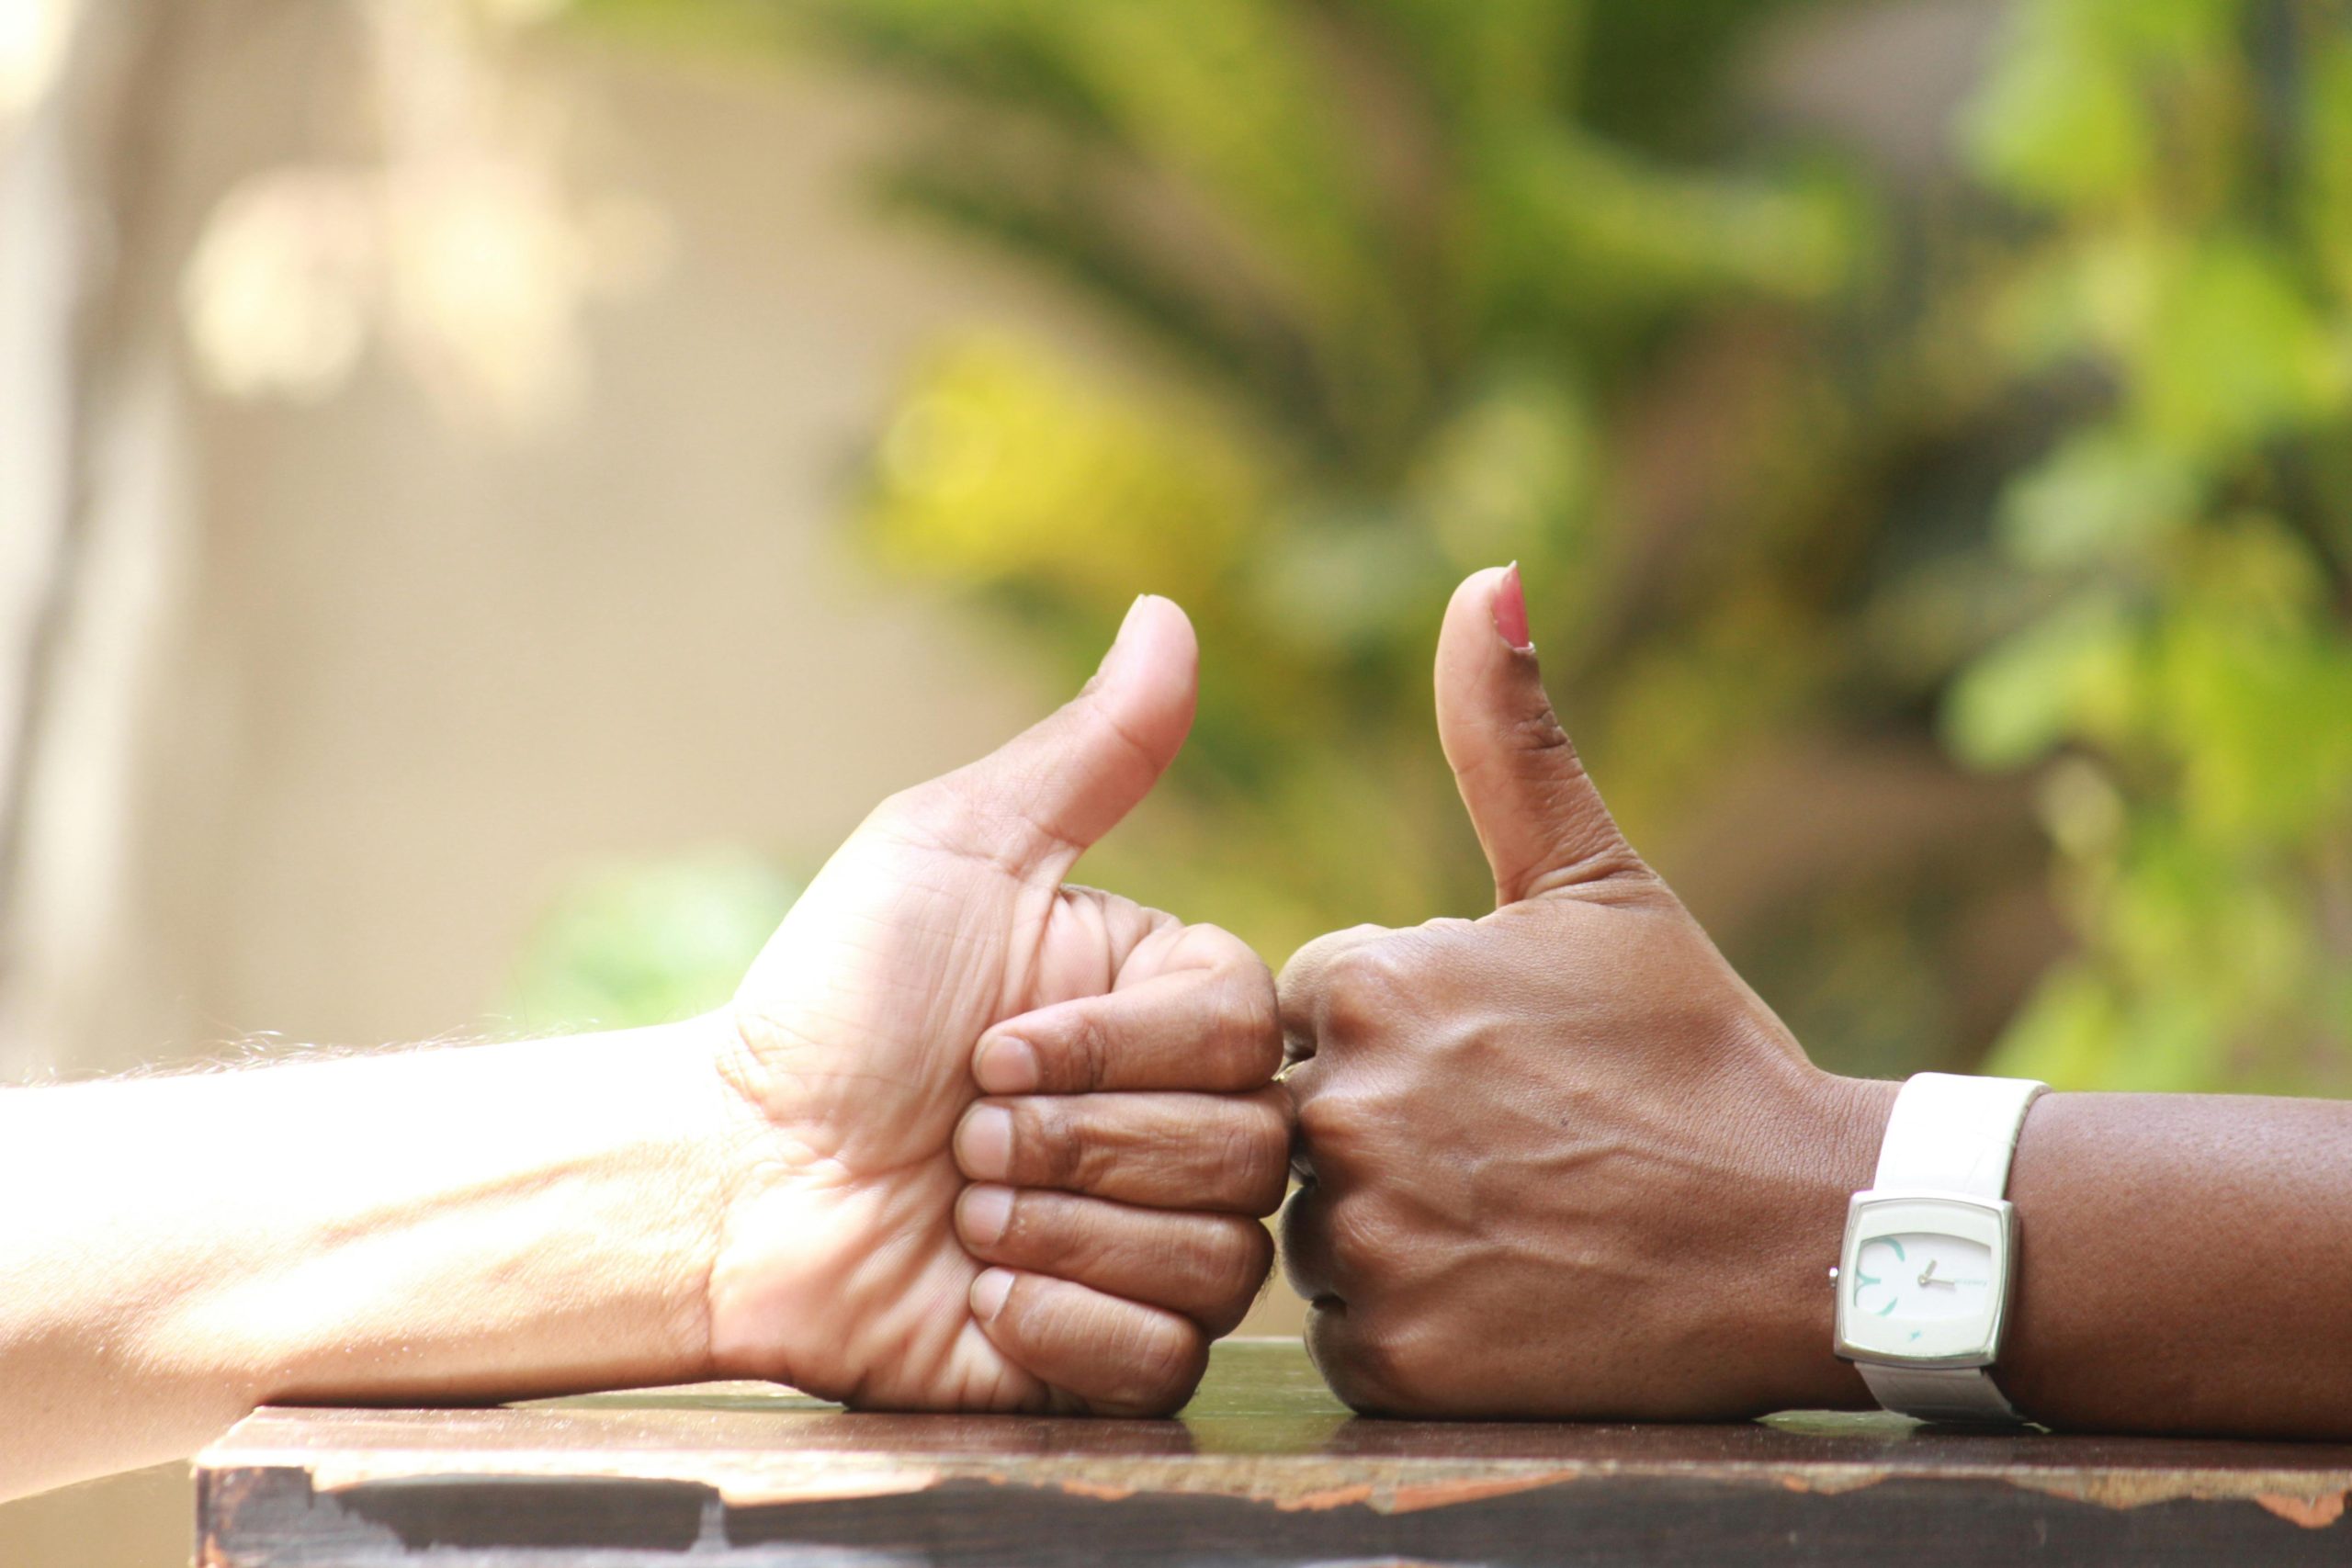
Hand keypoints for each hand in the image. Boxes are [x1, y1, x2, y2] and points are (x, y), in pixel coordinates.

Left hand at [705, 596, 1286, 1414]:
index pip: (1248, 1033)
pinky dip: (1059, 1327)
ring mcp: (1151, 1244)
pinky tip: (979, 1294)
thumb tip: (1173, 611)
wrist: (736, 1176)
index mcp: (1167, 1005)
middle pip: (1246, 1153)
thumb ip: (1088, 752)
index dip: (1116, 1052)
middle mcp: (1181, 1119)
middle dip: (1070, 1147)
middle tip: (956, 1132)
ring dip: (1054, 1232)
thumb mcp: (954, 851)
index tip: (990, 1045)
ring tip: (956, 1210)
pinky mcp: (1108, 1357)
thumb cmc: (837, 999)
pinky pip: (1164, 1364)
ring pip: (1217, 1263)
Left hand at [1279, 567, 1894, 1419]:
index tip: (1488, 1059)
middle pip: (1294, 1118)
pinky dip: (1412, 1319)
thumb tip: (1485, 576)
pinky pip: (1351, 1332)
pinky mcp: (1394, 1361)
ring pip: (1314, 1230)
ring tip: (1514, 1215)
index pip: (1303, 1006)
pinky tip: (1507, 1289)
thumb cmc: (1699, 1047)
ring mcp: (1365, 1244)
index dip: (1395, 1033)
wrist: (1810, 1235)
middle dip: (1380, 1128)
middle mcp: (1340, 1109)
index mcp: (1368, 983)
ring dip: (1391, 1224)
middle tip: (1504, 1146)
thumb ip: (1507, 735)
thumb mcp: (1597, 881)